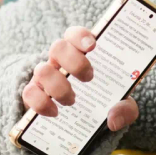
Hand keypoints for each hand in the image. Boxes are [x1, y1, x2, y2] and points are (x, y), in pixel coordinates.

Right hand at [22, 26, 139, 131]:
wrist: (77, 120)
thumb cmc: (99, 100)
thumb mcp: (118, 104)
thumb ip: (125, 109)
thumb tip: (114, 120)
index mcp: (80, 53)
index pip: (74, 34)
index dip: (80, 36)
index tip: (92, 46)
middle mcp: (59, 60)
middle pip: (57, 47)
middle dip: (73, 62)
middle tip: (89, 78)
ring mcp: (44, 76)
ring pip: (42, 69)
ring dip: (58, 86)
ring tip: (73, 101)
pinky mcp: (33, 93)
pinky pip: (29, 93)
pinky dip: (41, 103)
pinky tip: (55, 112)